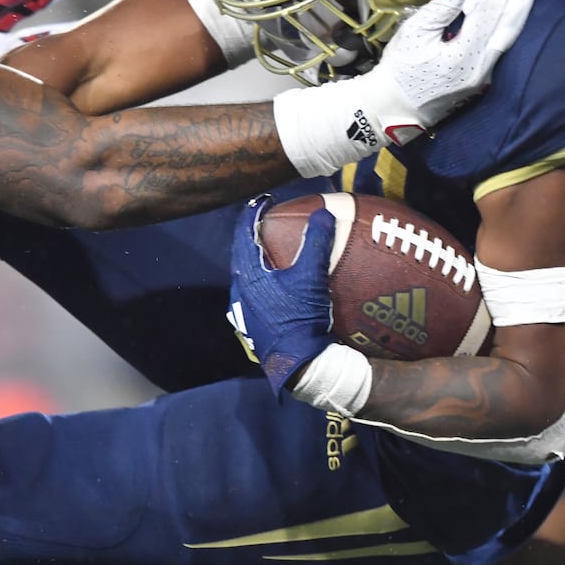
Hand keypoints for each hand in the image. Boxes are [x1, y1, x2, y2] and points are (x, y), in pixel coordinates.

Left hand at [227, 196, 335, 396]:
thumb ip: (316, 242)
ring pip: (247, 275)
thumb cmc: (300, 318)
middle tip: (268, 221)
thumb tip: (323, 210)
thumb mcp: (311, 277)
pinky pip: (256, 293)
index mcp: (248, 274)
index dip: (253, 213)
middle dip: (253, 235)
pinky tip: (281, 286)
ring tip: (273, 250)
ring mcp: (245, 310)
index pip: (244, 234)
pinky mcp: (254, 325)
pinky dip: (266, 280)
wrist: (297, 364)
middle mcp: (240, 290)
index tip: (264, 201)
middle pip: (242, 253)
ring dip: (258, 259)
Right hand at [363, 0, 536, 144]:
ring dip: (509, 15)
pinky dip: (496, 28)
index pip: (486, 19)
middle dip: (519, 5)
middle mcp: (479, 69)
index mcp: (463, 57)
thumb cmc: (400, 69)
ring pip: (501, 40)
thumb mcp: (415, 33)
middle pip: (505, 32)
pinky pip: (492, 48)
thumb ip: (443, 7)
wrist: (394, 109)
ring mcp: (481, 77)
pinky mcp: (478, 80)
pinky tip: (491, 12)